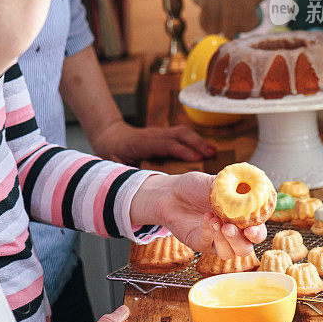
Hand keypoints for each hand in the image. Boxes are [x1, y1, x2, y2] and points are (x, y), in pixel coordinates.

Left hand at [91, 120, 215, 164]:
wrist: (109, 136)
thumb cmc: (114, 153)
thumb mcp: (116, 164)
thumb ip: (128, 174)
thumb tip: (139, 189)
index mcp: (143, 143)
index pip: (166, 144)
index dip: (182, 150)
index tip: (197, 159)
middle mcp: (153, 135)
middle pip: (178, 135)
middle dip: (196, 143)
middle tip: (211, 154)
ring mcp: (159, 132)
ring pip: (181, 132)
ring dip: (198, 141)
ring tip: (212, 152)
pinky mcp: (163, 133)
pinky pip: (180, 134)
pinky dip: (194, 140)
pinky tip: (204, 149)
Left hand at [130, 172, 266, 255]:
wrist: (170, 193)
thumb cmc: (194, 187)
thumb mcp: (214, 182)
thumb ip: (231, 185)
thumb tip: (248, 177)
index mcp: (241, 217)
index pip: (258, 228)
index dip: (258, 231)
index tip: (253, 227)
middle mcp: (232, 231)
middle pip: (247, 247)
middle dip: (243, 241)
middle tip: (232, 228)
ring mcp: (217, 240)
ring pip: (230, 253)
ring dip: (226, 240)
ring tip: (216, 221)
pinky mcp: (202, 244)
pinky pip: (210, 245)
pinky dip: (210, 232)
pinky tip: (206, 219)